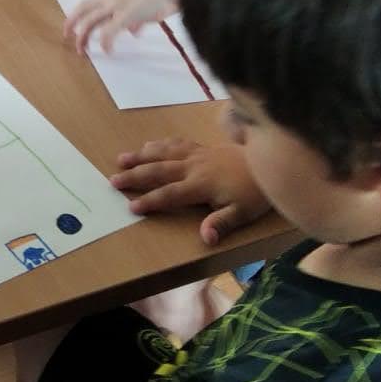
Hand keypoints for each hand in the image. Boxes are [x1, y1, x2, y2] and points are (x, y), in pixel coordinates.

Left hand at [64, 0, 186, 54]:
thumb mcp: (148, 4)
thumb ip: (138, 18)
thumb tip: (134, 30)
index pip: (95, 1)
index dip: (85, 13)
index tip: (80, 24)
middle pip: (84, 8)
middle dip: (72, 21)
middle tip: (66, 35)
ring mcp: (117, 4)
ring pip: (90, 20)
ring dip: (83, 36)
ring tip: (82, 50)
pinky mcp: (125, 14)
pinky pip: (109, 31)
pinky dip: (105, 43)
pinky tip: (107, 51)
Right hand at [111, 138, 270, 245]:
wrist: (268, 160)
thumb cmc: (254, 192)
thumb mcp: (243, 213)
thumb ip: (222, 223)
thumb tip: (205, 238)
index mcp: (201, 185)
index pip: (170, 194)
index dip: (150, 201)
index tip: (131, 206)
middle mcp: (193, 167)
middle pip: (159, 170)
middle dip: (135, 176)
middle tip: (113, 180)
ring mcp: (196, 154)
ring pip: (163, 153)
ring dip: (141, 156)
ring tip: (121, 159)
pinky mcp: (201, 147)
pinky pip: (175, 143)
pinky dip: (160, 144)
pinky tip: (149, 145)